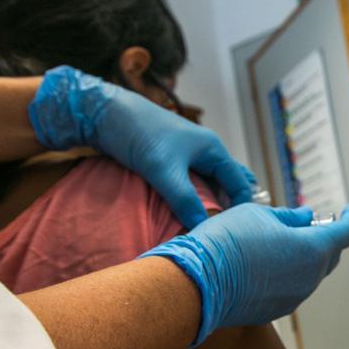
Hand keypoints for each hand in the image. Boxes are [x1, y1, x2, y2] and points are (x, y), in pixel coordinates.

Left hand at [27, 66, 255, 227]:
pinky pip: (191, 185)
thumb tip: (202, 230)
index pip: (240, 184)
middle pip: (227, 186)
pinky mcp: (171, 161)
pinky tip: (185, 214)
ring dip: (208, 205)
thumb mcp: (164, 171)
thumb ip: (185, 200)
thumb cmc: (141, 135)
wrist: (108, 114)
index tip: (234, 234)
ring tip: (206, 229)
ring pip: (208, 186)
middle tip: (223, 234)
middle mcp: (205, 152)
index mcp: (213, 150)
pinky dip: (192, 200)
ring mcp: (188, 156)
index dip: (240, 209)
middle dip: (227, 208)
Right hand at [142, 204, 348, 345]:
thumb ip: (289, 218)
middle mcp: (309, 278)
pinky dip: (288, 274)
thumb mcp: (259, 215)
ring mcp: (294, 297)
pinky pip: (291, 288)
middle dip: (326, 238)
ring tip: (283, 241)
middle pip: (329, 255)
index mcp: (312, 249)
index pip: (345, 233)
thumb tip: (306, 218)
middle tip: (313, 224)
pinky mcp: (276, 311)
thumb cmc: (227, 241)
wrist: (198, 284)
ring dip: (304, 257)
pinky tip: (268, 263)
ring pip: (309, 274)